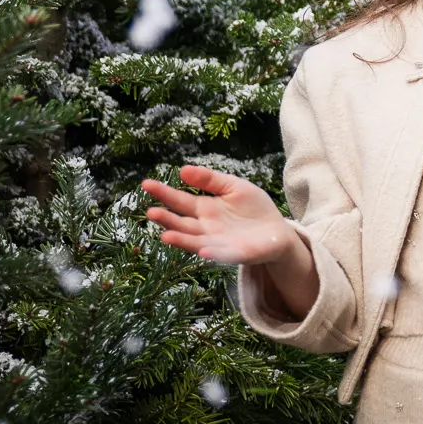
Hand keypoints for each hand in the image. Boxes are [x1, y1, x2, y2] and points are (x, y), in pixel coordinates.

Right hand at [140, 164, 298, 266]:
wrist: (276, 231)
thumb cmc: (253, 208)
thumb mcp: (233, 186)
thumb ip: (210, 179)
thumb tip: (183, 169)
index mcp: (204, 209)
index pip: (179, 201)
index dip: (164, 193)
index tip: (146, 184)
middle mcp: (205, 228)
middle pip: (181, 223)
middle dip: (166, 219)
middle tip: (151, 212)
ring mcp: (217, 243)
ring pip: (194, 241)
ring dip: (181, 240)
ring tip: (166, 235)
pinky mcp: (234, 253)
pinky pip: (221, 254)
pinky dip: (212, 253)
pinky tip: (204, 250)